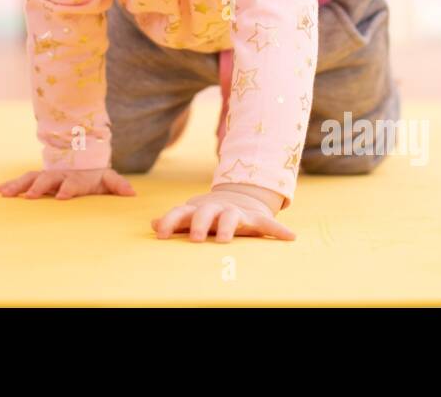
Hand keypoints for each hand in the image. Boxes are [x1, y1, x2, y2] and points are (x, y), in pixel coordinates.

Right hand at [0, 168, 135, 200]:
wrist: (79, 157)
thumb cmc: (93, 175)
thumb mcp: (106, 179)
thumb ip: (117, 185)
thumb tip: (132, 194)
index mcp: (76, 177)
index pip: (73, 183)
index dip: (68, 189)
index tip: (61, 196)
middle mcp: (58, 175)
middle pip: (48, 180)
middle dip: (38, 188)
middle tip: (29, 196)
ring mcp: (45, 176)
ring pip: (30, 179)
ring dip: (17, 186)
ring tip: (3, 193)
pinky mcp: (35, 178)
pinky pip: (21, 181)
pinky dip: (8, 185)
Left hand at [151, 189, 295, 241]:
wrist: (240, 198)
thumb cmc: (209, 214)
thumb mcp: (191, 216)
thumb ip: (174, 221)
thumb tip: (150, 224)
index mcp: (197, 210)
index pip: (179, 213)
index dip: (169, 222)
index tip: (160, 234)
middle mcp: (215, 209)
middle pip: (204, 213)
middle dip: (199, 225)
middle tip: (195, 239)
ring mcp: (235, 213)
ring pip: (230, 218)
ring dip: (227, 228)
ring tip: (225, 241)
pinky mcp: (255, 218)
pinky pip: (268, 224)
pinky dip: (279, 230)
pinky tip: (290, 237)